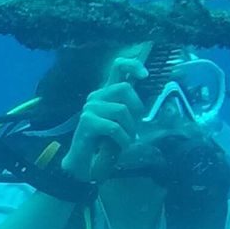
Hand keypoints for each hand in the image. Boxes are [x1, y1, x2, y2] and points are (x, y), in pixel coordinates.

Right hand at [60, 58, 147, 182]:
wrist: (84, 163)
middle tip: (135, 126)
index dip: (132, 65)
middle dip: (136, 108)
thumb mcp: (122, 122)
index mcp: (105, 93)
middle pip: (124, 88)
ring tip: (127, 140)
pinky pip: (114, 127)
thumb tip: (145, 100)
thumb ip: (130, 108)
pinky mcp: (87, 122)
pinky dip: (123, 139)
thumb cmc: (105, 143)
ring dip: (129, 129)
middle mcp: (96, 97)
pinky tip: (122, 146)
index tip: (145, 75)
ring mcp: (89, 108)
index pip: (117, 66)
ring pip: (121, 110)